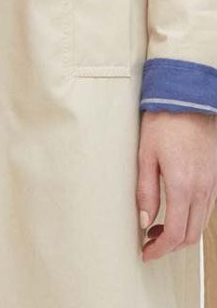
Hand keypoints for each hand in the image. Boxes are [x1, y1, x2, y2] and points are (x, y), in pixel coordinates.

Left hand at [137, 109, 216, 260]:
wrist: (188, 98)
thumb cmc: (165, 121)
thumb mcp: (145, 154)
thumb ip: (145, 191)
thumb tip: (144, 221)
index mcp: (182, 186)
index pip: (175, 234)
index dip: (160, 250)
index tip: (146, 253)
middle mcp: (202, 189)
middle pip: (191, 235)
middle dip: (170, 246)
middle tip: (150, 243)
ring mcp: (212, 184)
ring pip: (201, 224)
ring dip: (181, 233)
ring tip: (158, 228)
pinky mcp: (215, 177)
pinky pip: (206, 208)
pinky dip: (192, 218)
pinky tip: (176, 210)